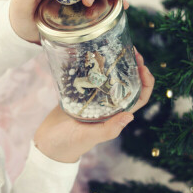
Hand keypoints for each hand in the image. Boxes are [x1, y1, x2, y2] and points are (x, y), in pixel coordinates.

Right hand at [34, 47, 154, 162]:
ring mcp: (95, 99)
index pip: (139, 99)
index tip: (143, 67)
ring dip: (116, 64)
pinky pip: (92, 77)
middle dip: (134, 67)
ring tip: (116, 48)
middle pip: (128, 84)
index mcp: (115, 116)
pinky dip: (95, 66)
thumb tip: (130, 117)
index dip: (146, 83)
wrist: (47, 144)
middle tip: (132, 50)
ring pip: (111, 78)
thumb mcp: (88, 136)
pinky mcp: (81, 93)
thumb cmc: (69, 144)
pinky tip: (93, 54)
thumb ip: (107, 129)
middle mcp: (109, 106)